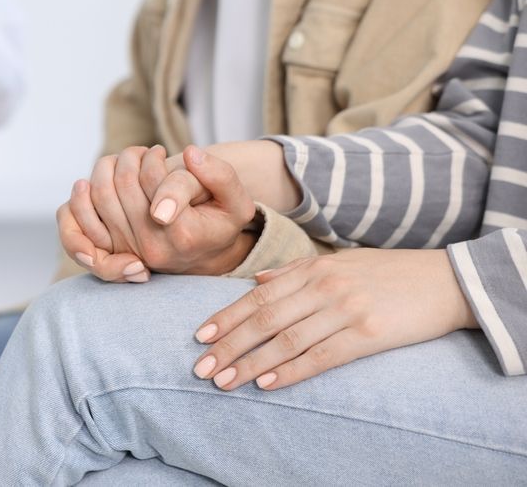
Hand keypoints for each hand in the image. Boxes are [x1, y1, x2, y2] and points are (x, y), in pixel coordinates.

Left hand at [57, 145, 257, 282]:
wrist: (204, 252)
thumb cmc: (220, 221)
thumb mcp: (236, 200)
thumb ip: (219, 176)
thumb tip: (189, 154)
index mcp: (184, 235)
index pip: (153, 182)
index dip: (152, 159)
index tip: (160, 153)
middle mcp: (152, 249)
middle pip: (122, 184)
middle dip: (130, 157)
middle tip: (143, 153)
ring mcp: (127, 251)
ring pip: (98, 194)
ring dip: (108, 167)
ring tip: (125, 164)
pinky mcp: (109, 251)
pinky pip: (75, 225)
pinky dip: (79, 198)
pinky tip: (96, 183)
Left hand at [192, 248, 477, 390]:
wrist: (447, 280)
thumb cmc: (389, 273)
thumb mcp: (340, 262)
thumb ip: (295, 272)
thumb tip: (256, 281)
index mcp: (313, 268)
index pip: (257, 295)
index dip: (226, 317)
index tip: (199, 336)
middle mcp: (324, 286)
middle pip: (263, 319)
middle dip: (228, 345)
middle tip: (201, 368)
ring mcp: (346, 309)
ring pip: (286, 340)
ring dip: (250, 363)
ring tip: (224, 381)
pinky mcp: (369, 333)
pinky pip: (321, 356)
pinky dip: (291, 371)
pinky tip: (267, 383)